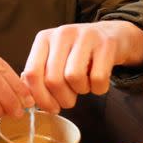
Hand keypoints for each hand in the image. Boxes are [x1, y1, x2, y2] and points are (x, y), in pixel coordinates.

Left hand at [21, 20, 142, 112]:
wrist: (113, 35)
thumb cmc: (78, 53)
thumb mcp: (55, 58)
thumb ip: (40, 75)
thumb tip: (30, 100)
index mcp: (44, 39)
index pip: (32, 73)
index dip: (39, 97)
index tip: (50, 108)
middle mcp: (62, 34)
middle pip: (53, 79)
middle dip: (61, 99)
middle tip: (68, 101)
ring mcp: (85, 36)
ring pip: (74, 77)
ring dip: (80, 91)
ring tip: (83, 86)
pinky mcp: (106, 43)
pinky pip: (98, 78)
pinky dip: (98, 88)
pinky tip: (97, 82)